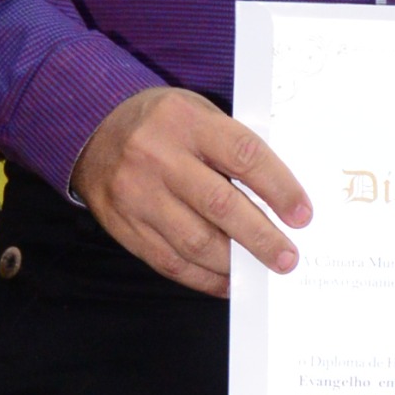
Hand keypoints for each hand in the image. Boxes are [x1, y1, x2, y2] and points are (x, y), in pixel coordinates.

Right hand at [70, 85, 310, 293]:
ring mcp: (137, 194)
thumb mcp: (198, 114)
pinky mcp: (124, 225)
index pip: (244, 155)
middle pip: (220, 205)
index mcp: (186, 121)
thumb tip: (281, 199)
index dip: (279, 188)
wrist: (92, 129)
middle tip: (288, 258)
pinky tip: (227, 280)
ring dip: (234, 264)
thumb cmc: (163, 124)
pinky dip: (204, 278)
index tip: (302, 215)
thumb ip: (232, 147)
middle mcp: (158, 156)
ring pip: (194, 241)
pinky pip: (169, 261)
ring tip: (261, 271)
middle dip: (261, 238)